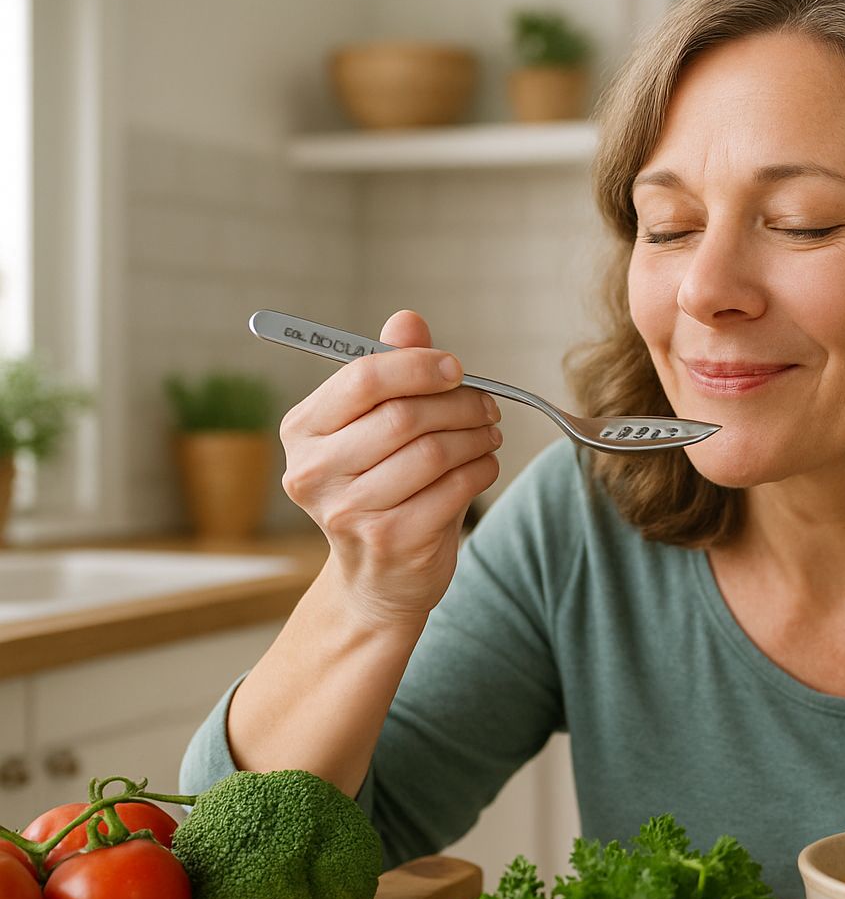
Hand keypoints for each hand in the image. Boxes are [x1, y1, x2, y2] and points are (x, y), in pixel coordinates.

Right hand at [279, 310, 500, 628]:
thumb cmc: (381, 487)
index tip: (455, 368)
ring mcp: (348, 511)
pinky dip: (480, 469)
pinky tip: (483, 464)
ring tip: (489, 432)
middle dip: (458, 404)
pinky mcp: (390, 540)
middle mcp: (314, 471)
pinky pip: (453, 488)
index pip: (362, 379)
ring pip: (433, 452)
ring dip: (475, 436)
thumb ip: (391, 371)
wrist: (377, 578)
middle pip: (403, 416)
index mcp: (302, 430)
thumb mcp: (376, 426)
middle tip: (487, 404)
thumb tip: (407, 320)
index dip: (418, 366)